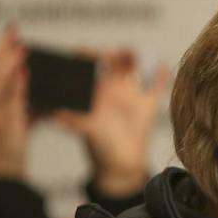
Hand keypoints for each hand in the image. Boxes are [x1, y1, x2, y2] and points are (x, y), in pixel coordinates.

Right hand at [0, 25, 31, 180]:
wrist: (2, 175)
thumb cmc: (10, 147)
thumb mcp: (18, 118)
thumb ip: (25, 100)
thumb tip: (38, 84)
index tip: (11, 32)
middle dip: (1, 49)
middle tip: (14, 31)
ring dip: (8, 64)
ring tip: (21, 48)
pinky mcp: (3, 127)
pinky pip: (8, 103)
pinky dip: (15, 87)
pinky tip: (24, 74)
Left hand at [56, 45, 167, 196]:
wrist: (120, 166)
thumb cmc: (99, 148)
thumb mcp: (85, 131)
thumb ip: (73, 121)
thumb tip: (56, 113)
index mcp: (95, 92)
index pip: (89, 66)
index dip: (87, 55)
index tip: (86, 52)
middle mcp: (111, 90)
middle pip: (113, 61)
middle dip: (113, 52)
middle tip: (114, 54)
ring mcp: (130, 95)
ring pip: (133, 68)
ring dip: (134, 57)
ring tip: (134, 54)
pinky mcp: (147, 104)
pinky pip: (155, 85)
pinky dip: (160, 74)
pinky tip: (161, 64)